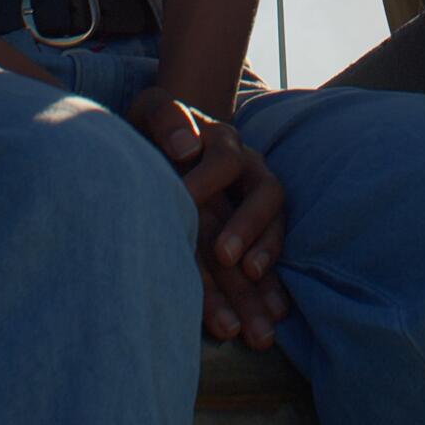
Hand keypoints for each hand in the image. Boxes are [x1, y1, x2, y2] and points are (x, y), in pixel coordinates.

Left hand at [126, 87, 289, 347]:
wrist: (171, 141)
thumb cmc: (156, 128)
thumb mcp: (152, 110)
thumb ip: (166, 119)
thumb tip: (186, 147)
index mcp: (221, 141)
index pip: (223, 160)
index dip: (208, 179)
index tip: (185, 200)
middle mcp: (248, 171)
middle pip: (262, 197)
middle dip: (248, 229)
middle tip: (226, 259)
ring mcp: (254, 203)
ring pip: (271, 231)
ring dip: (265, 266)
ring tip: (259, 301)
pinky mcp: (253, 233)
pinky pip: (268, 257)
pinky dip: (271, 285)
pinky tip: (272, 314)